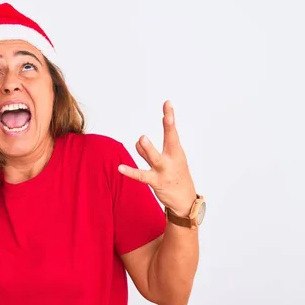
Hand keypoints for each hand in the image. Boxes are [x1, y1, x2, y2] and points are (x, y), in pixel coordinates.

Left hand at [118, 100, 196, 216]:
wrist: (185, 201)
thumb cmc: (176, 177)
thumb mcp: (168, 161)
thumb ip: (149, 152)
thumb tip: (137, 143)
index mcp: (176, 152)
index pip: (172, 131)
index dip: (170, 117)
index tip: (167, 103)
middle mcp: (172, 159)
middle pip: (171, 140)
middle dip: (169, 127)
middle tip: (166, 116)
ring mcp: (164, 171)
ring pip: (155, 158)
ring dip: (149, 149)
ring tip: (142, 139)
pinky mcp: (156, 182)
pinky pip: (141, 176)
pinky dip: (130, 172)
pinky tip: (120, 168)